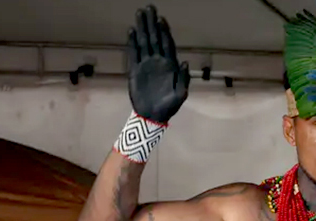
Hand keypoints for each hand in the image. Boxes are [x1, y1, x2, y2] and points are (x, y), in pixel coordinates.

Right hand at [127, 5, 189, 123]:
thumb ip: (183, 79)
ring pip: (144, 42)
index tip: (162, 18)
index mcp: (170, 65)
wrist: (153, 116)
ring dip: (142, 28)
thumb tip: (184, 62)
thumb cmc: (169, 106)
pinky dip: (132, 42)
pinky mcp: (135, 70)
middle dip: (152, 23)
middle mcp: (158, 61)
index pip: (167, 44)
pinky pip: (133, 53)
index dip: (165, 31)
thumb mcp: (180, 94)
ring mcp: (146, 64)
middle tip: (149, 8)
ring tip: (139, 14)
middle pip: (155, 38)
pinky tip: (131, 31)